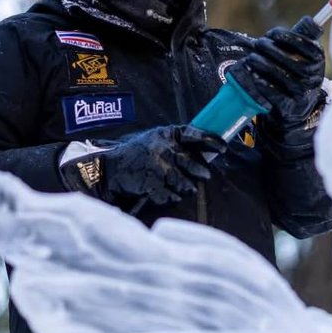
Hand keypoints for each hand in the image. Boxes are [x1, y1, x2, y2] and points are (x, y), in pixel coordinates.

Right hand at [60, 125, 226, 205]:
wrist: (108, 170)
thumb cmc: (134, 155)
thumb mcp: (154, 140)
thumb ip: (176, 145)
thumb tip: (204, 155)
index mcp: (165, 135)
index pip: (194, 134)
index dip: (211, 141)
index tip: (223, 148)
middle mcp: (162, 149)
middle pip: (193, 164)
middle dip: (201, 172)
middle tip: (204, 175)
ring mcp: (157, 168)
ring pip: (185, 184)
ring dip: (186, 188)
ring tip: (182, 187)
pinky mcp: (151, 186)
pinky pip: (172, 197)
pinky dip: (171, 198)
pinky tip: (164, 193)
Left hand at [229, 23, 324, 127]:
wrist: (298, 107)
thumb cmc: (297, 71)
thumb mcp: (306, 55)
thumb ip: (304, 37)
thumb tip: (308, 20)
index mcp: (318, 58)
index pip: (303, 43)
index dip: (284, 36)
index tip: (271, 34)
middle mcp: (313, 75)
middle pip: (286, 58)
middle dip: (268, 48)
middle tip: (258, 44)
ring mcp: (302, 91)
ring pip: (276, 73)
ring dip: (259, 63)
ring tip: (250, 58)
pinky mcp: (289, 105)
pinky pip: (272, 91)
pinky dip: (260, 81)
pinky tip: (253, 74)